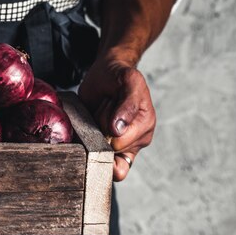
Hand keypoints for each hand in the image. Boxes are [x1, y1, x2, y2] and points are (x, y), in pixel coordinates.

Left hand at [78, 55, 155, 181]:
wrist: (106, 72)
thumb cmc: (119, 75)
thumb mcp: (130, 80)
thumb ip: (129, 103)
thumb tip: (118, 129)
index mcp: (145, 125)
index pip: (119, 142)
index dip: (106, 126)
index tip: (109, 104)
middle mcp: (136, 139)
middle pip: (108, 148)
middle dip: (100, 129)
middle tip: (104, 108)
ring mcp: (122, 144)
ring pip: (101, 153)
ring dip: (94, 132)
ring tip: (100, 114)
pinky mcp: (108, 145)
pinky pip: (100, 161)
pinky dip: (90, 149)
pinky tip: (91, 130)